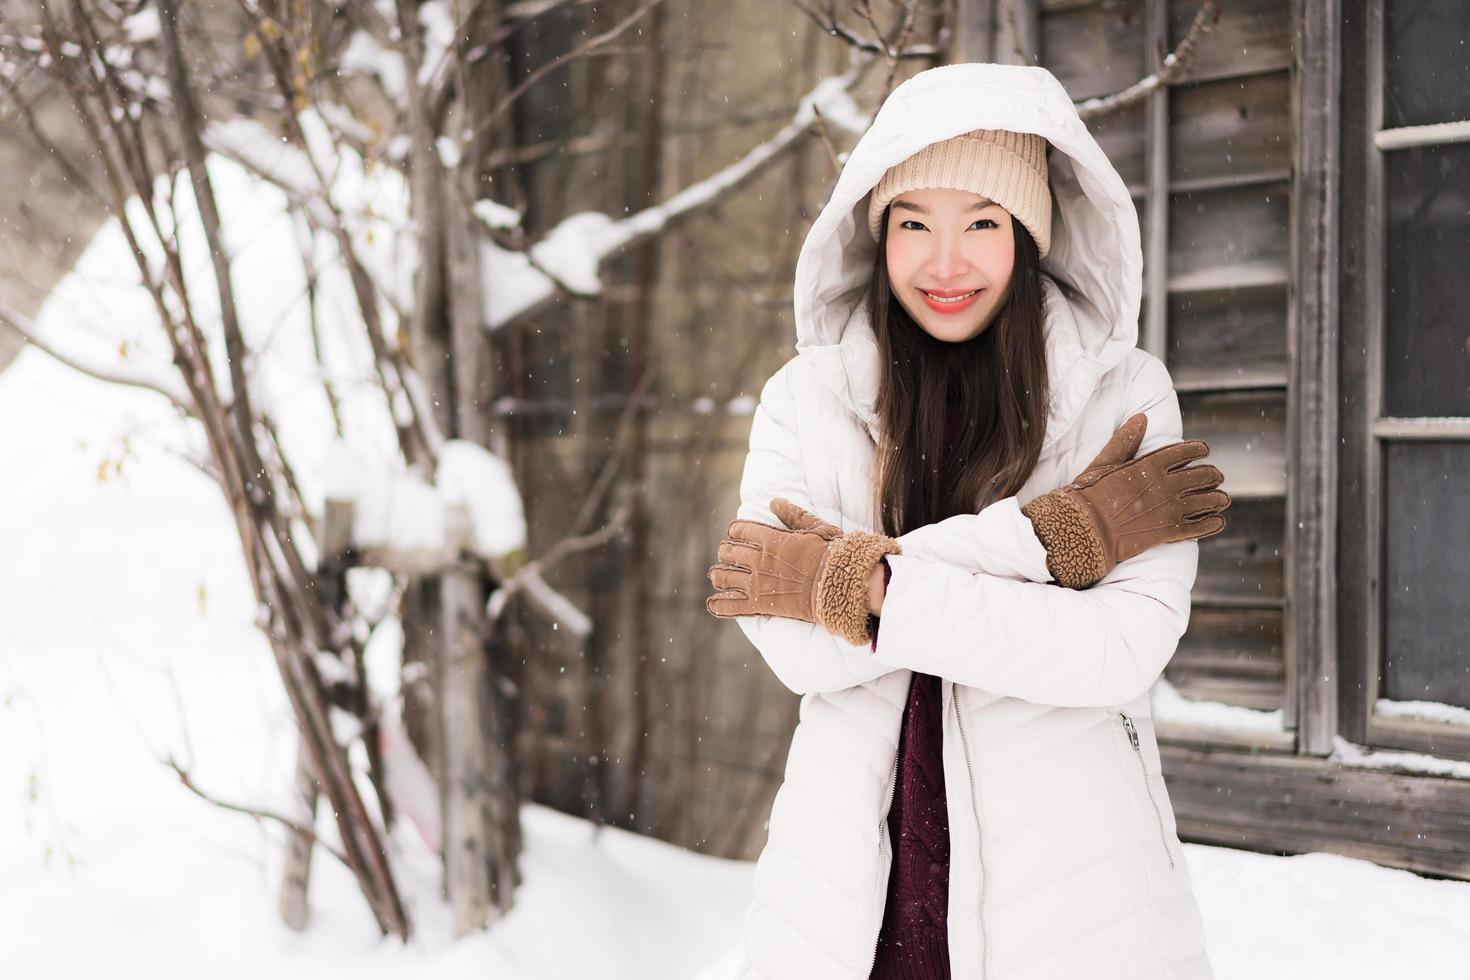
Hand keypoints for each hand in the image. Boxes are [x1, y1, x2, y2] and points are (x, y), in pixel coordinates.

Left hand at [706, 498, 900, 645]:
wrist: (841, 585)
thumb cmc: (833, 555)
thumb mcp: (815, 527)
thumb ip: (792, 514)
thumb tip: (774, 501)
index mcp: (771, 539)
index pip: (740, 530)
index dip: (735, 531)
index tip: (735, 533)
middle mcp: (759, 560)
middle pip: (729, 552)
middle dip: (726, 552)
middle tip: (726, 554)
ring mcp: (758, 583)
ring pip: (725, 577)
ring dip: (718, 575)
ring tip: (716, 576)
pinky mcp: (762, 604)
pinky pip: (733, 606)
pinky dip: (720, 605)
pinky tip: (712, 604)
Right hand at [1020, 413, 1229, 588]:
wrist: (1086, 530)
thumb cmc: (1090, 495)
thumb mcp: (1104, 462)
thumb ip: (1125, 440)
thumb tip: (1141, 417)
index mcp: (1151, 465)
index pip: (1185, 451)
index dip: (1199, 449)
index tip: (1205, 450)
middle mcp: (1166, 486)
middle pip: (1203, 476)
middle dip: (1213, 475)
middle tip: (1217, 477)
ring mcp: (1170, 510)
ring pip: (1207, 501)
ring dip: (1218, 499)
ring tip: (1222, 500)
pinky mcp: (1169, 532)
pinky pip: (1199, 528)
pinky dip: (1211, 524)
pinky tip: (1217, 522)